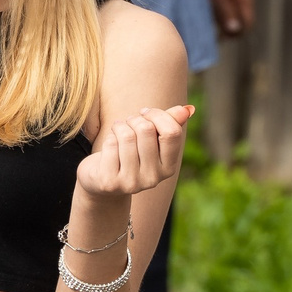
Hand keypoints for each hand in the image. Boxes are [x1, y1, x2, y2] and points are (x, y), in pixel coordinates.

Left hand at [75, 104, 193, 201]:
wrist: (104, 181)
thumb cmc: (132, 153)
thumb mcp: (152, 140)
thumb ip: (170, 124)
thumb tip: (187, 109)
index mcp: (168, 168)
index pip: (172, 132)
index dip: (157, 115)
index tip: (146, 113)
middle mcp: (153, 178)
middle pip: (147, 130)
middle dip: (135, 119)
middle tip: (129, 123)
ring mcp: (131, 182)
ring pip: (127, 135)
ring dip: (120, 126)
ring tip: (118, 130)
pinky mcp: (110, 182)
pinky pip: (111, 144)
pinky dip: (108, 137)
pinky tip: (109, 144)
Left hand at [207, 0, 254, 37]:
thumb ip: (227, 14)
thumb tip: (235, 30)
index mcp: (244, 2)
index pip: (247, 24)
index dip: (237, 33)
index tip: (223, 37)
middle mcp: (244, 0)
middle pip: (242, 21)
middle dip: (231, 30)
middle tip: (218, 36)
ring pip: (235, 15)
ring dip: (226, 23)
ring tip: (214, 26)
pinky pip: (229, 9)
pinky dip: (222, 15)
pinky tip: (212, 16)